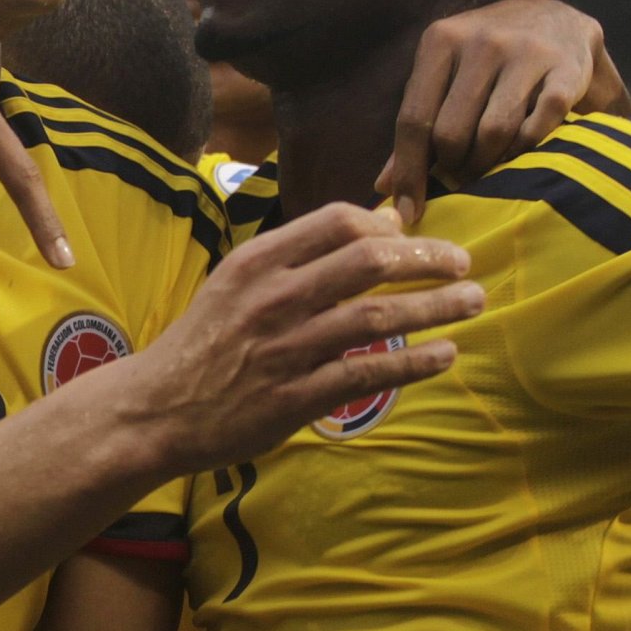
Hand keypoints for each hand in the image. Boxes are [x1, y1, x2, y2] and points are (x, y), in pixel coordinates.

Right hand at [123, 203, 481, 473]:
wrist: (157, 408)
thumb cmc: (205, 341)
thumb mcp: (239, 283)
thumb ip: (302, 255)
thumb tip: (380, 222)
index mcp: (257, 262)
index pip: (337, 222)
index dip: (386, 225)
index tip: (413, 237)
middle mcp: (273, 299)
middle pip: (368, 261)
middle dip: (427, 257)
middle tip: (463, 262)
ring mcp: (285, 349)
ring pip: (377, 316)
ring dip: (435, 306)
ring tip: (473, 301)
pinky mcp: (294, 397)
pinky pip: (367, 373)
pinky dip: (414, 362)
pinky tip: (445, 355)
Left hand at [376, 0, 618, 224]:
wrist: (556, 18)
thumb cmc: (485, 59)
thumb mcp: (444, 76)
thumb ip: (417, 126)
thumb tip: (383, 187)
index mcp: (440, 40)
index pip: (414, 119)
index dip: (409, 172)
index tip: (410, 212)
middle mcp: (481, 42)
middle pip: (452, 132)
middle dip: (452, 166)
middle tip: (460, 174)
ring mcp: (526, 53)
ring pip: (494, 133)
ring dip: (487, 164)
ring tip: (487, 166)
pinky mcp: (566, 70)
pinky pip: (537, 128)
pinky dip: (524, 150)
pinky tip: (520, 151)